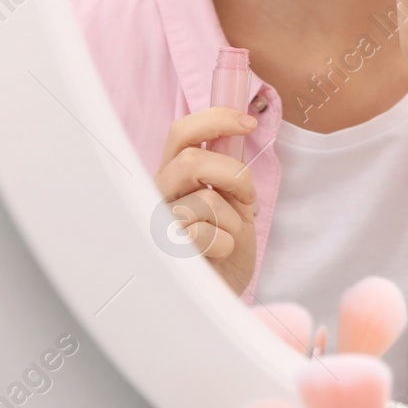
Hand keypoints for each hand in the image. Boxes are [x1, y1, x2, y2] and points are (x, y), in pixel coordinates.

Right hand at [155, 106, 258, 294]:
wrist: (222, 287)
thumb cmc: (226, 243)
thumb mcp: (235, 200)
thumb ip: (229, 171)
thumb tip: (240, 126)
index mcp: (175, 175)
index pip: (182, 133)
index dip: (215, 119)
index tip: (249, 123)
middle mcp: (159, 193)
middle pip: (192, 161)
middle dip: (234, 175)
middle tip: (247, 196)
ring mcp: (158, 221)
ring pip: (205, 200)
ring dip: (232, 220)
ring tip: (227, 235)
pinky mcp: (163, 249)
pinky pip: (203, 233)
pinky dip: (225, 243)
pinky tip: (218, 253)